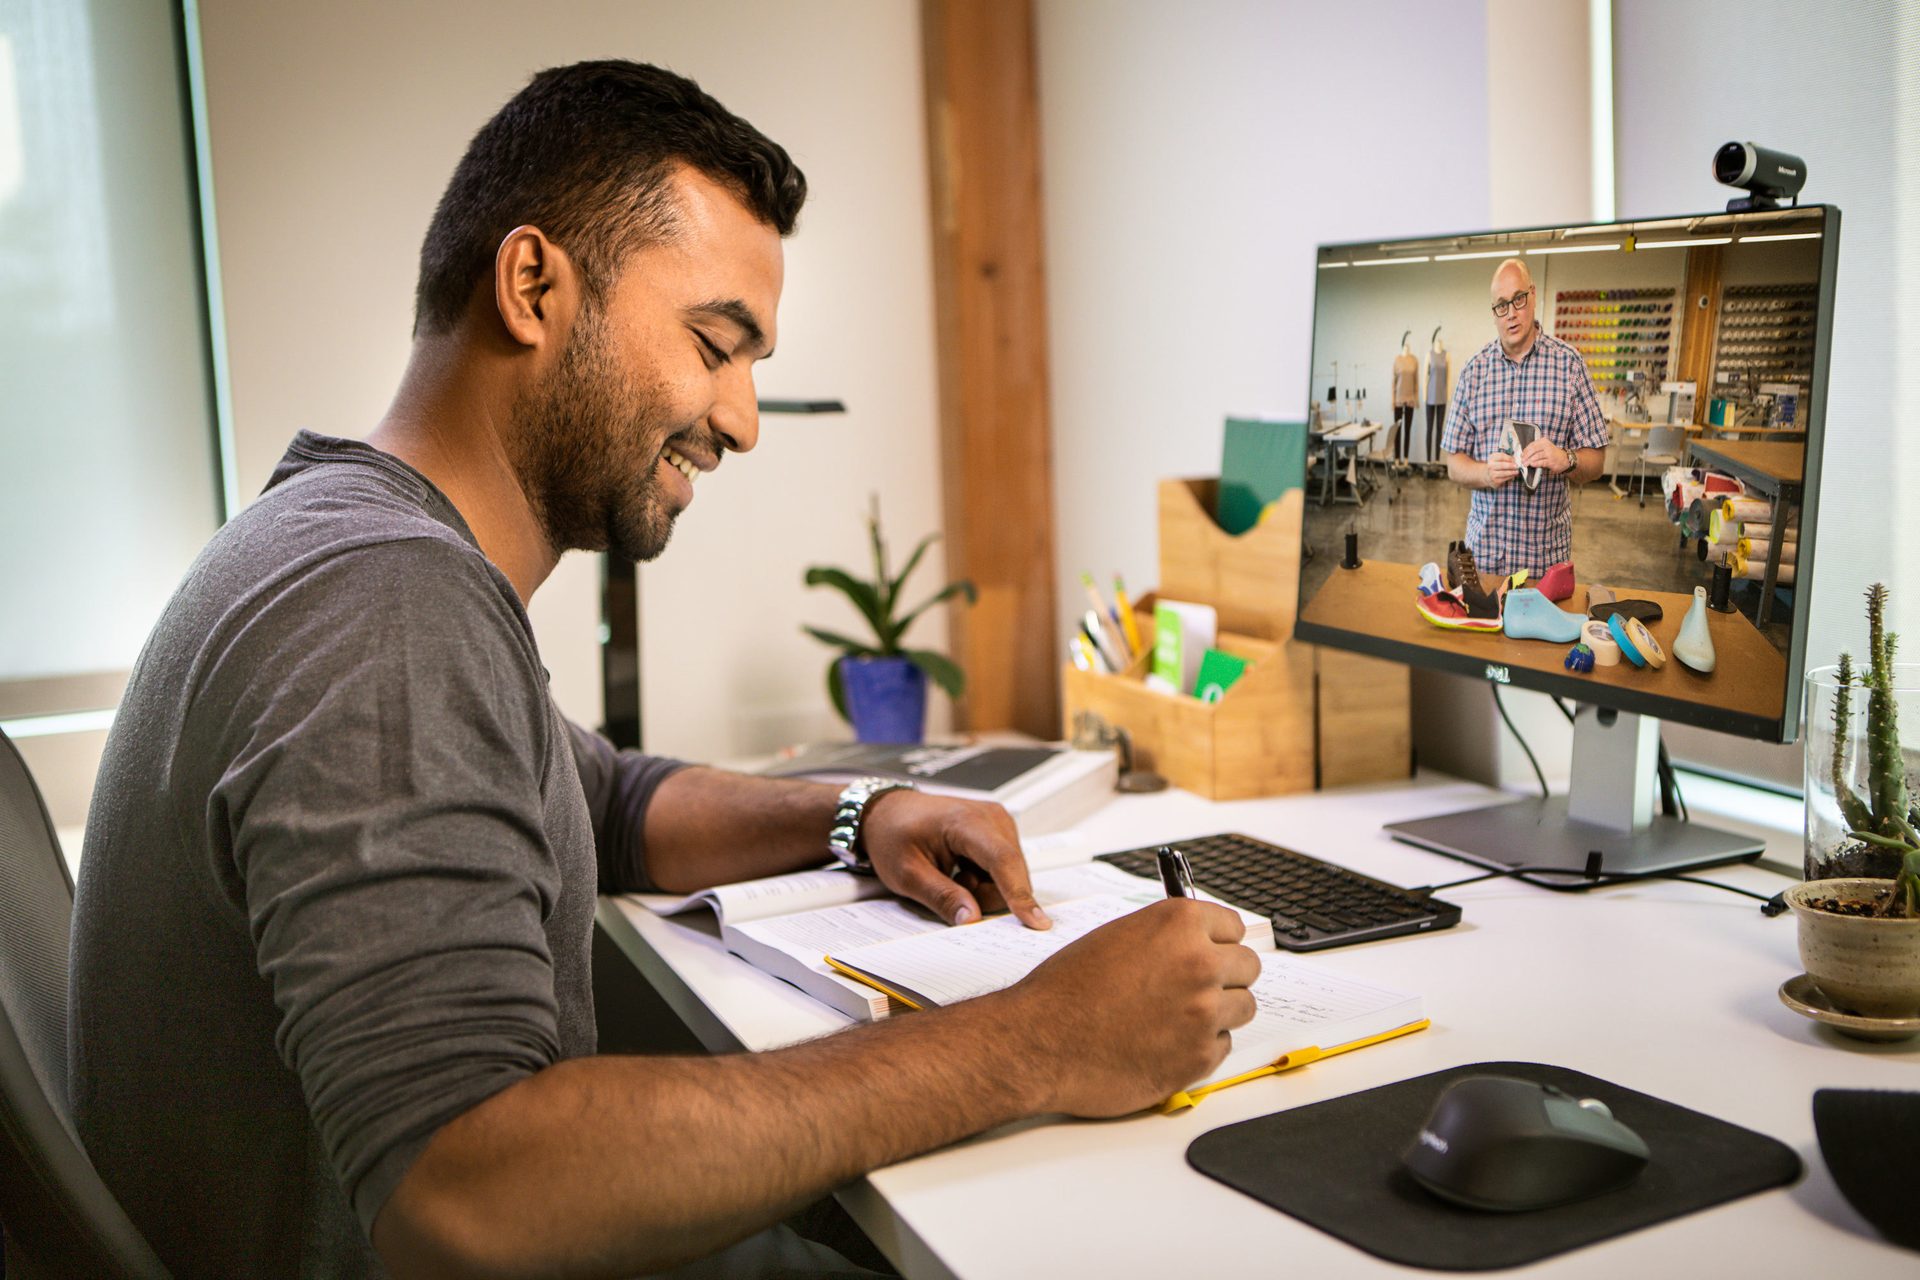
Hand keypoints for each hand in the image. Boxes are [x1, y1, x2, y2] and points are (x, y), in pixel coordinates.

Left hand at [860, 790, 1049, 928]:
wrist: (890, 812)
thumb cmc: (894, 835)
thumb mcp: (907, 873)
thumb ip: (941, 897)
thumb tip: (971, 920)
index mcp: (966, 821)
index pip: (1002, 860)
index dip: (1019, 894)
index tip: (1036, 923)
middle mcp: (991, 818)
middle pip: (1011, 875)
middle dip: (985, 896)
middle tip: (949, 888)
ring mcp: (999, 823)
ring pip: (1011, 877)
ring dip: (983, 888)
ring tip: (953, 875)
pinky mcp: (1000, 833)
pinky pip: (1005, 871)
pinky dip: (985, 880)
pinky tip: (961, 871)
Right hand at [1000, 899, 1260, 1116]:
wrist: (1040, 1042)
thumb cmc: (1066, 990)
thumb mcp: (1116, 937)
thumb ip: (1163, 936)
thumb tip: (1194, 941)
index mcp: (1178, 925)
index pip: (1233, 926)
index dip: (1217, 940)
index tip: (1211, 949)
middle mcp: (1199, 963)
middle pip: (1248, 966)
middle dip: (1225, 975)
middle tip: (1195, 987)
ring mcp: (1204, 1012)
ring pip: (1243, 1007)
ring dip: (1218, 1012)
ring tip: (1177, 1017)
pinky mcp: (1200, 1057)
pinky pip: (1223, 1045)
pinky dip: (1200, 1045)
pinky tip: (1165, 1042)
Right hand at [1485, 452, 1518, 485]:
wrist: (1489, 476)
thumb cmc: (1497, 466)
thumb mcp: (1500, 459)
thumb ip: (1507, 458)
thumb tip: (1515, 460)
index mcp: (1492, 458)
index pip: (1501, 456)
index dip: (1509, 458)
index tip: (1514, 460)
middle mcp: (1490, 466)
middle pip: (1501, 465)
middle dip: (1510, 466)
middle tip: (1517, 466)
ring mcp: (1492, 474)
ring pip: (1503, 473)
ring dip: (1511, 472)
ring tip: (1516, 471)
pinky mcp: (1495, 481)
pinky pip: (1504, 478)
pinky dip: (1510, 477)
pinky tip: (1513, 475)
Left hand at [1520, 438, 1568, 474]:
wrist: (1565, 459)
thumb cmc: (1552, 454)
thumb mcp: (1544, 448)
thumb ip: (1535, 450)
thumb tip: (1523, 455)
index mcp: (1544, 441)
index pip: (1532, 445)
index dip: (1525, 450)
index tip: (1521, 455)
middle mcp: (1547, 446)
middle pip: (1533, 450)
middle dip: (1526, 456)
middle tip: (1522, 460)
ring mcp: (1549, 453)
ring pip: (1536, 456)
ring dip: (1529, 461)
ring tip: (1525, 464)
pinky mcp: (1551, 461)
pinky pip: (1541, 462)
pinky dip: (1535, 463)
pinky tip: (1532, 465)